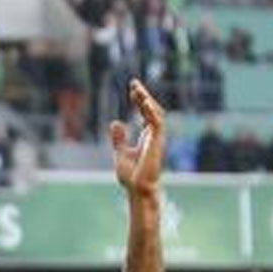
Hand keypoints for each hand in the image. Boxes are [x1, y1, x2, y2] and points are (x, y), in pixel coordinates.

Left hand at [111, 78, 164, 196]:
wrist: (137, 188)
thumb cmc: (131, 176)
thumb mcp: (121, 153)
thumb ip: (119, 138)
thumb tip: (115, 122)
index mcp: (147, 136)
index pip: (145, 113)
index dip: (140, 100)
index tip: (133, 89)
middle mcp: (154, 135)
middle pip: (151, 110)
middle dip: (143, 96)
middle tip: (134, 84)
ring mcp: (157, 138)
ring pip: (156, 113)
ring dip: (147, 101)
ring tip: (137, 90)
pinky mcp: (157, 142)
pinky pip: (157, 123)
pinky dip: (152, 112)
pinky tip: (144, 102)